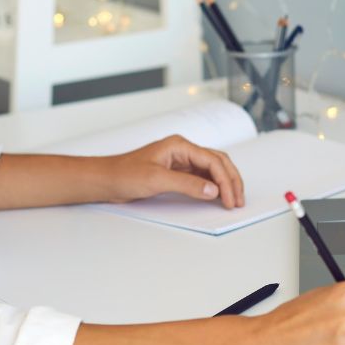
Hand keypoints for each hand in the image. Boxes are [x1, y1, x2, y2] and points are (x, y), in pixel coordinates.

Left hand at [105, 135, 244, 207]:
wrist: (106, 179)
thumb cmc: (124, 174)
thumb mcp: (156, 180)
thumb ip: (187, 184)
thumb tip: (212, 190)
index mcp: (180, 145)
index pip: (213, 161)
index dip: (225, 181)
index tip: (229, 199)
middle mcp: (183, 150)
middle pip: (218, 162)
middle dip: (231, 180)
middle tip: (238, 200)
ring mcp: (180, 161)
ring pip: (212, 169)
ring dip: (224, 183)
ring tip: (233, 199)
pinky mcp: (176, 172)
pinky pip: (201, 177)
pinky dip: (213, 186)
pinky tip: (217, 196)